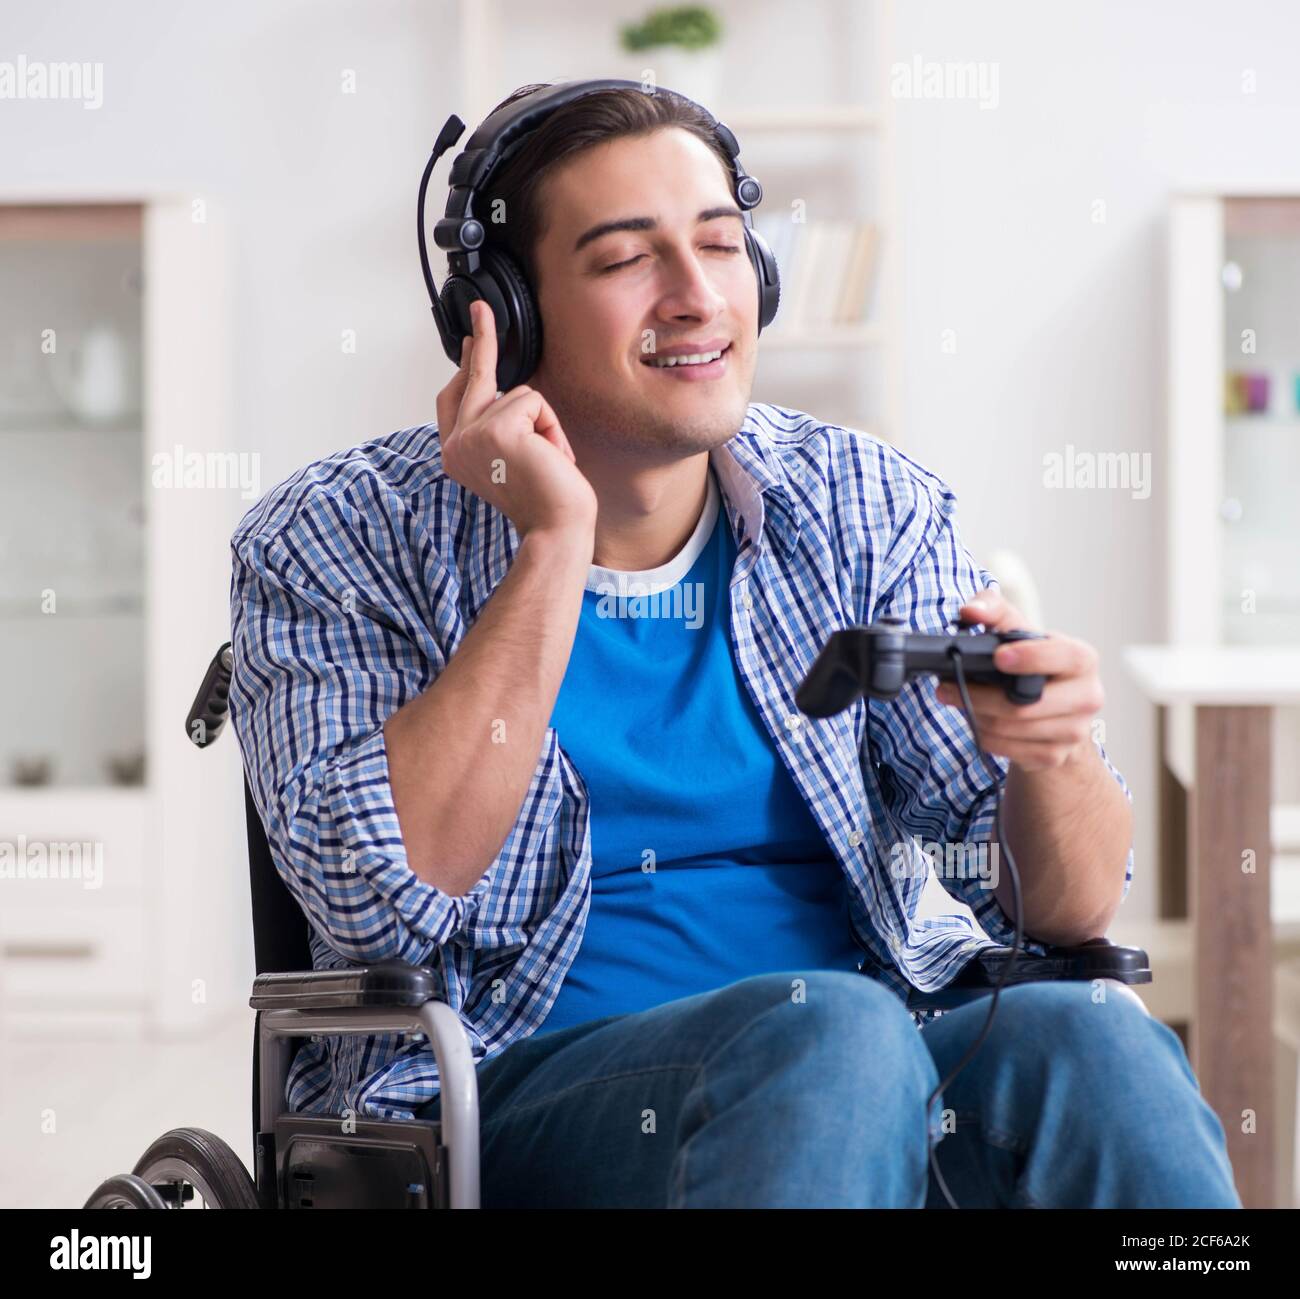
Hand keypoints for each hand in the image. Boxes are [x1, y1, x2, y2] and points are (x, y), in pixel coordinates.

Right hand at [435, 299, 597, 539]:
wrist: (556, 528)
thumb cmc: (544, 501)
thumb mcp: (513, 461)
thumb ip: (499, 430)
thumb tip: (507, 391)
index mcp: (458, 455)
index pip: (454, 400)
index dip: (465, 367)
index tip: (471, 337)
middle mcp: (457, 445)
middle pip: (472, 379)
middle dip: (482, 339)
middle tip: (481, 308)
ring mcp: (473, 436)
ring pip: (518, 395)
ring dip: (544, 424)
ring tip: (548, 459)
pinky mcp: (496, 429)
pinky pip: (534, 402)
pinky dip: (552, 427)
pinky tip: (551, 455)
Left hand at [932, 587, 1103, 772]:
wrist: (1055, 716)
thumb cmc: (1034, 666)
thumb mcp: (1019, 633)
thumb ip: (994, 610)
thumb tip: (970, 610)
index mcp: (1082, 660)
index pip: (1065, 657)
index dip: (1032, 657)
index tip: (999, 656)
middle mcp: (1087, 696)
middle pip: (1026, 704)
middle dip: (980, 695)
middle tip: (946, 687)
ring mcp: (1074, 731)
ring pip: (1011, 728)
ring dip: (976, 715)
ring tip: (958, 700)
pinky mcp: (1055, 756)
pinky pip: (1008, 748)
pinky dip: (984, 735)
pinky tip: (976, 721)